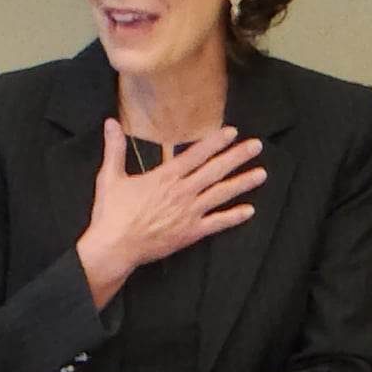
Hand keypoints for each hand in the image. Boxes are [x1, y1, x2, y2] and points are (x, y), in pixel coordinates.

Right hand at [76, 120, 265, 307]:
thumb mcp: (110, 177)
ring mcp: (189, 213)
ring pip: (221, 194)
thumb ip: (114, 149)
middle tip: (256, 146)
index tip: (232, 132)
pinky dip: (234, 217)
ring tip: (261, 174)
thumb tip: (110, 123)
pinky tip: (249, 210)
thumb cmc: (111, 213)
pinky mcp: (191, 232)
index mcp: (164, 177)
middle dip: (237, 157)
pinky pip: (217, 223)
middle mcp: (182, 192)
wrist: (114, 247)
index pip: (195, 155)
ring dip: (243, 183)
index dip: (215, 142)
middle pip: (215, 171)